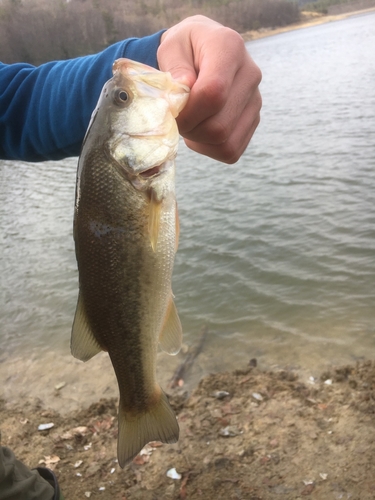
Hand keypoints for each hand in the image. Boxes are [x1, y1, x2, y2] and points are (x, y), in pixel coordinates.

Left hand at [157, 15, 261, 163]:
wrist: (203, 50)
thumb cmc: (184, 50)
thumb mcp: (170, 48)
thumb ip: (174, 69)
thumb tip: (182, 94)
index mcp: (230, 48)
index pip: (214, 93)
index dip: (188, 112)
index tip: (171, 110)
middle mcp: (251, 74)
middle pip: (219, 126)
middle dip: (190, 129)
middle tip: (177, 117)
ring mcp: (256, 100)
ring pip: (226, 143)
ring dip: (199, 140)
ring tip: (189, 122)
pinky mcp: (253, 120)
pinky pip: (231, 150)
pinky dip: (209, 148)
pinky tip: (199, 130)